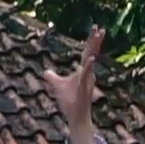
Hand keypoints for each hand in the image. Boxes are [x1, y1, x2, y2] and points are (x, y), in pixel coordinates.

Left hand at [45, 26, 102, 143]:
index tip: (94, 28)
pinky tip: (91, 59)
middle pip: (92, 53)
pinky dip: (88, 67)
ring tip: (98, 37)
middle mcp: (87, 73)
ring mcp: (87, 80)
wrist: (75, 116)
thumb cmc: (70, 101)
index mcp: (82, 70)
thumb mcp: (58, 85)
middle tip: (99, 28)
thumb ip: (52, 77)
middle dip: (95, 40)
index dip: (90, 40)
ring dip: (94, 49)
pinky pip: (86, 75)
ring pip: (91, 61)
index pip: (87, 51)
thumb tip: (45, 72)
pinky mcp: (85, 88)